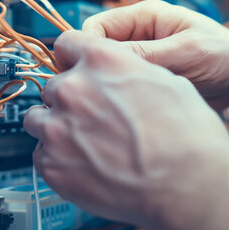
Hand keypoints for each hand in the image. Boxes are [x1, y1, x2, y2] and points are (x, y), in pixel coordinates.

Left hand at [24, 31, 228, 229]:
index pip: (65, 44)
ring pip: (38, 119)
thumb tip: (115, 74)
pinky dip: (57, 159)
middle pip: (53, 86)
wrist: (190, 185)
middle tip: (91, 119)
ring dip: (55, 127)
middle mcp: (73, 88)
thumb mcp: (164, 80)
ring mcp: (57, 128)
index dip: (71, 58)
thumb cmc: (187, 134)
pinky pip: (41, 154)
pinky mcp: (51, 165)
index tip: (74, 70)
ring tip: (83, 144)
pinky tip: (84, 166)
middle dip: (69, 100)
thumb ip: (125, 69)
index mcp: (100, 60)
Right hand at [82, 0, 228, 109]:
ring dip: (106, 89)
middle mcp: (135, 38)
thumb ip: (145, 55)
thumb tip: (103, 61)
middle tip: (96, 96)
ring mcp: (138, 62)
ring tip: (113, 107)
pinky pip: (120, 90)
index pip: (95, 29)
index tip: (84, 73)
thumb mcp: (185, 52)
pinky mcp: (143, 83)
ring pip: (105, 74)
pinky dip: (119, 101)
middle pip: (95, 52)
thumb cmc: (223, 55)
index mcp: (142, 18)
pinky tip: (125, 114)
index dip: (84, 49)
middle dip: (92, 72)